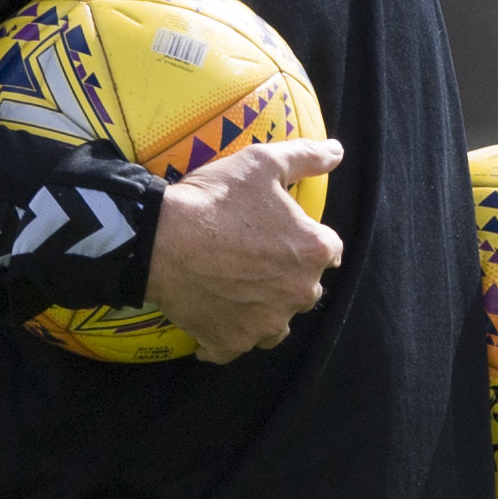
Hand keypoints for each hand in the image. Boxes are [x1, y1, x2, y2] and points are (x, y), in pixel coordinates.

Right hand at [143, 139, 344, 363]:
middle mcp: (298, 293)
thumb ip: (305, 157)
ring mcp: (265, 324)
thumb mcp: (262, 163)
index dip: (305, 237)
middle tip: (253, 256)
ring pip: (277, 322)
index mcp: (312, 250)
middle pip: (304, 287)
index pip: (329, 248)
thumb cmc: (215, 199)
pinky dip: (227, 335)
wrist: (160, 240)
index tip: (281, 233)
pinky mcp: (231, 342)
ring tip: (239, 289)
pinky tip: (214, 318)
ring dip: (265, 309)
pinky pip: (235, 346)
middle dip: (287, 275)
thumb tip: (337, 152)